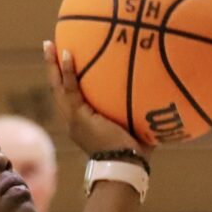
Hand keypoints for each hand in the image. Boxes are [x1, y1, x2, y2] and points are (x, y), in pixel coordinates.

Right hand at [43, 40, 154, 158]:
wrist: (126, 166)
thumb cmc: (136, 153)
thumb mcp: (137, 127)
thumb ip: (142, 110)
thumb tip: (162, 92)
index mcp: (84, 124)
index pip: (71, 98)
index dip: (67, 80)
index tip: (67, 61)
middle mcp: (74, 121)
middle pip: (58, 91)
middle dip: (52, 68)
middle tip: (49, 46)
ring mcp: (74, 120)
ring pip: (57, 89)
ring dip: (52, 66)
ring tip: (48, 44)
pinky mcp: (78, 118)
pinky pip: (70, 90)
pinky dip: (68, 72)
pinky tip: (68, 53)